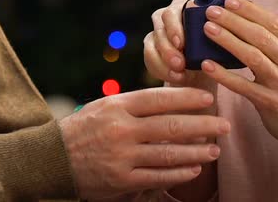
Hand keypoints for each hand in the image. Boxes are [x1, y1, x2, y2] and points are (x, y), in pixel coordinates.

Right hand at [59, 87, 230, 200]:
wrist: (53, 158)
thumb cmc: (84, 127)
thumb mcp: (105, 106)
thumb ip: (135, 104)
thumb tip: (174, 100)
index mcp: (116, 106)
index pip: (159, 99)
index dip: (187, 98)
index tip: (208, 98)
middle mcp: (120, 130)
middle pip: (170, 126)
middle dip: (203, 125)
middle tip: (224, 125)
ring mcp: (122, 157)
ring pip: (168, 154)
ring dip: (197, 152)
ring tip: (215, 149)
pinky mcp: (121, 180)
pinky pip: (158, 176)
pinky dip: (179, 173)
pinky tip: (195, 168)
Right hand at [144, 0, 215, 92]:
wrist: (208, 63)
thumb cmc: (218, 45)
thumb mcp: (221, 36)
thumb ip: (221, 28)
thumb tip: (225, 26)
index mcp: (185, 5)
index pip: (173, 12)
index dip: (175, 28)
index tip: (182, 44)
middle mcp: (168, 14)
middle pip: (160, 27)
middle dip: (168, 47)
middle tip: (179, 64)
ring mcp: (158, 30)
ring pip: (152, 42)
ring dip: (164, 59)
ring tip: (178, 73)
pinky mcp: (151, 46)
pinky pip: (150, 56)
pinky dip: (161, 68)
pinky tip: (174, 77)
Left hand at [199, 0, 277, 146]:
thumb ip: (271, 40)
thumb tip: (241, 14)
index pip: (273, 22)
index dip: (250, 10)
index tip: (229, 0)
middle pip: (260, 36)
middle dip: (234, 21)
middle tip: (211, 12)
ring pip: (252, 57)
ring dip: (228, 41)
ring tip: (207, 30)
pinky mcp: (270, 102)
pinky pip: (242, 86)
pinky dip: (223, 75)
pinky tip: (206, 65)